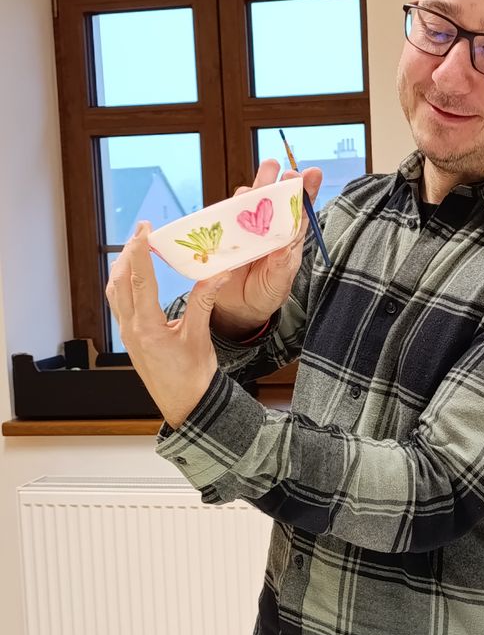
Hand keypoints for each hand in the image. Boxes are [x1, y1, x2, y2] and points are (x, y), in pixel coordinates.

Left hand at [106, 222, 230, 428]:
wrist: (186, 406)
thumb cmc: (194, 377)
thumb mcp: (200, 337)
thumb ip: (204, 302)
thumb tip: (216, 273)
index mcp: (148, 327)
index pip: (140, 279)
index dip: (141, 250)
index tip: (145, 229)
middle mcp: (131, 329)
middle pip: (121, 280)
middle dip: (129, 252)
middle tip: (142, 232)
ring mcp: (127, 334)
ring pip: (115, 291)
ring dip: (123, 267)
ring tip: (137, 249)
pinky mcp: (130, 338)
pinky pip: (119, 304)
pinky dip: (124, 284)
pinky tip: (134, 277)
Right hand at [210, 160, 322, 339]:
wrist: (239, 309)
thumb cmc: (266, 292)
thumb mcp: (279, 283)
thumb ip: (282, 264)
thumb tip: (286, 245)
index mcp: (288, 236)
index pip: (299, 209)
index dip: (306, 190)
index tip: (312, 173)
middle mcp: (267, 227)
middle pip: (272, 196)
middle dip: (275, 178)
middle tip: (277, 167)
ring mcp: (244, 228)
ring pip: (247, 201)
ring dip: (251, 189)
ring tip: (257, 185)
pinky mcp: (223, 233)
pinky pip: (223, 217)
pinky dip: (225, 210)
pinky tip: (231, 205)